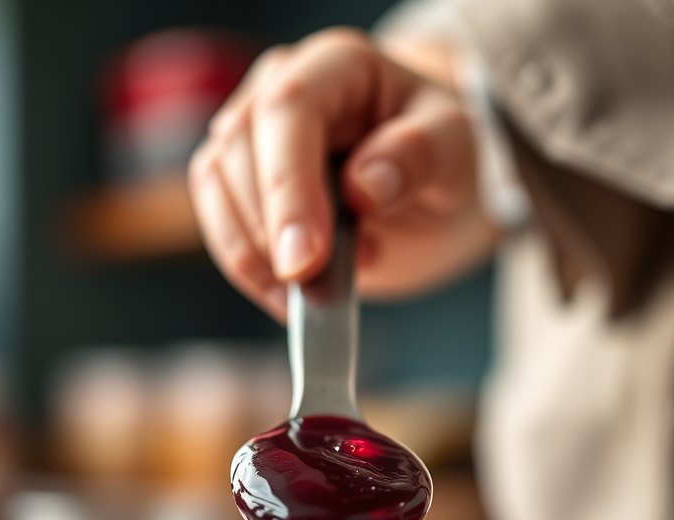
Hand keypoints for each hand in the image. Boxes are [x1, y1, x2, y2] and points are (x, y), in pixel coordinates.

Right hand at [188, 28, 497, 320]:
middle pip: (237, 151)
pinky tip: (290, 297)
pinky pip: (218, 227)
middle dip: (268, 232)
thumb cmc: (442, 159)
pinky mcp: (237, 186)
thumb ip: (419, 156)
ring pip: (215, 191)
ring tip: (314, 291)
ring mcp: (251, 137)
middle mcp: (281, 90)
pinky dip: (248, 272)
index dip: (289, 187)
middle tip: (315, 285)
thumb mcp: (458, 152)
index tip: (305, 258)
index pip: (289, 110)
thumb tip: (365, 185)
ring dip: (252, 257)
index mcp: (339, 67)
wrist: (429, 191)